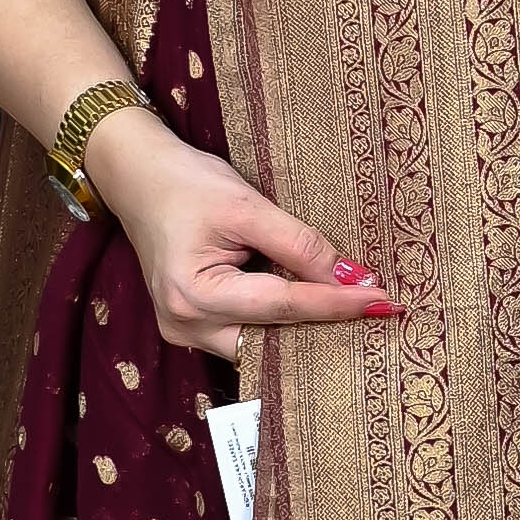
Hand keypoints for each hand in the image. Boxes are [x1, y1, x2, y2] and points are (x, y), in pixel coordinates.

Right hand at [84, 105, 397, 360]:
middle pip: (272, 336)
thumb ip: (300, 244)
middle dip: (323, 327)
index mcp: (194, 294)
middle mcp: (185, 324)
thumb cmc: (186, 183)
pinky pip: (245, 334)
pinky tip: (313, 308)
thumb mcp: (247, 205)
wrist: (136, 177)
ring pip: (260, 342)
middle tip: (377, 313)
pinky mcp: (191, 327)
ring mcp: (184, 332)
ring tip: (351, 310)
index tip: (383, 301)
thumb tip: (352, 277)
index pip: (283, 305)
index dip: (336, 303)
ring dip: (302, 327)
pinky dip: (278, 322)